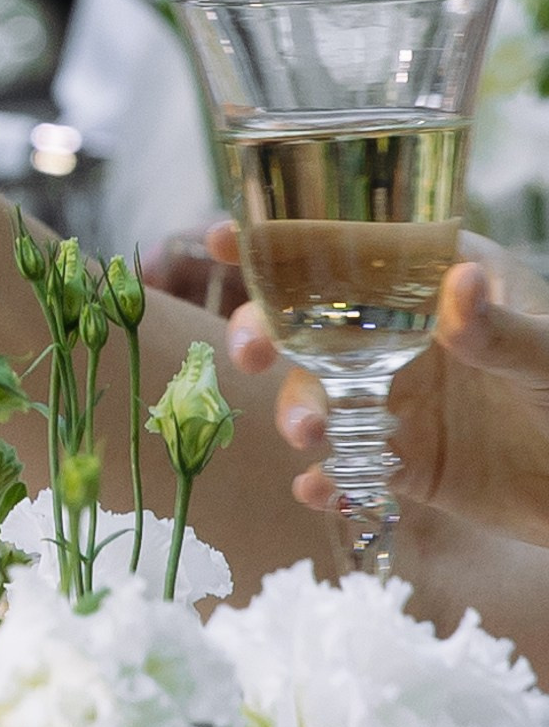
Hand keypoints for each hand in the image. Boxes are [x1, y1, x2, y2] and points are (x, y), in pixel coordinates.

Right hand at [222, 237, 548, 552]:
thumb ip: (499, 328)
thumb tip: (456, 286)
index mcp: (441, 285)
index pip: (358, 249)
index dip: (288, 240)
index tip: (227, 238)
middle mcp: (409, 337)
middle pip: (313, 324)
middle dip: (265, 332)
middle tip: (250, 352)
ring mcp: (401, 401)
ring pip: (320, 397)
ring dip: (297, 413)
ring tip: (308, 434)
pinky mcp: (405, 464)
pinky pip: (346, 468)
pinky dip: (324, 480)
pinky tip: (320, 488)